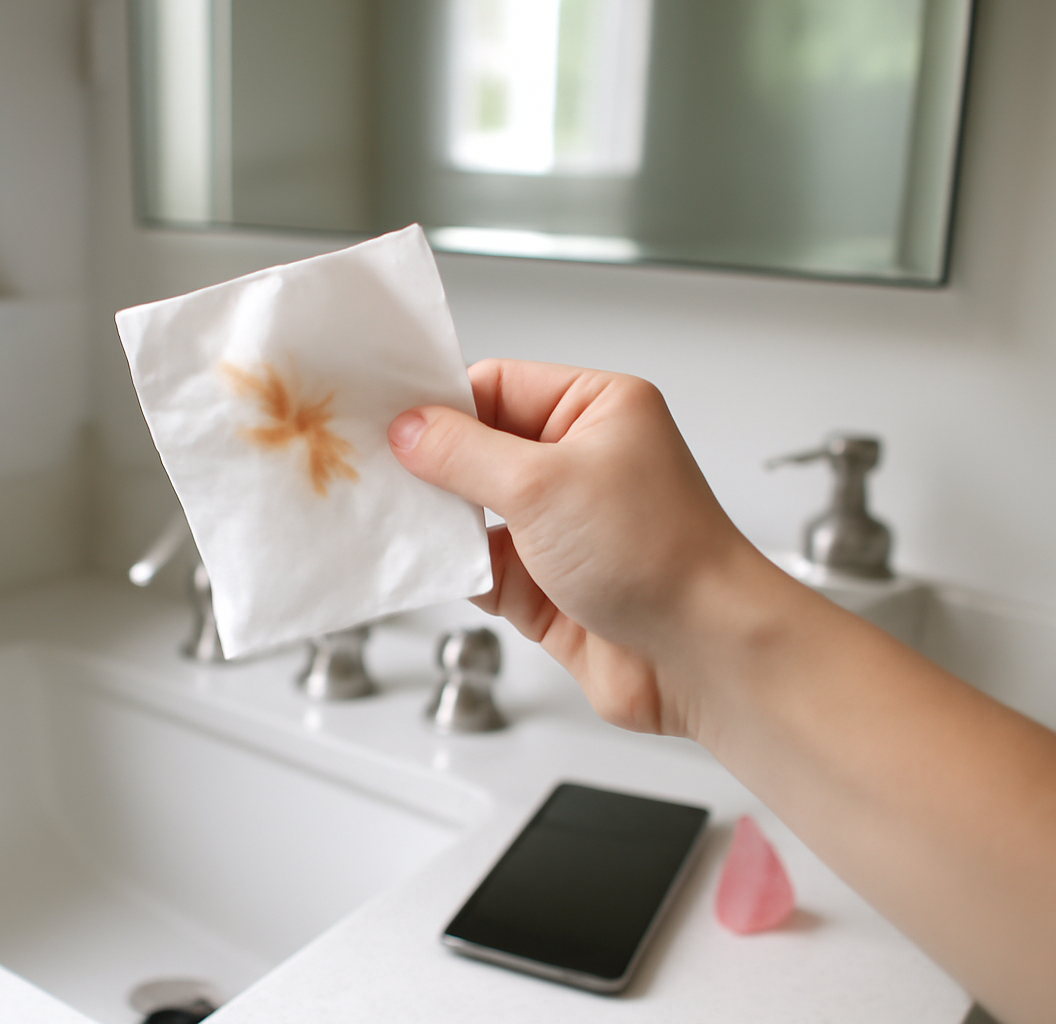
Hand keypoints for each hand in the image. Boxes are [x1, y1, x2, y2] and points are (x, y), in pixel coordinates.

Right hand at [388, 358, 759, 736]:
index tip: (388, 421)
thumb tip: (410, 430)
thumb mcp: (542, 484)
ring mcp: (563, 526)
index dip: (441, 404)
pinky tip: (431, 570)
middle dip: (433, 467)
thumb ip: (463, 453)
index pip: (496, 386)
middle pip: (478, 449)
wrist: (702, 656)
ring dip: (442, 523)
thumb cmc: (660, 555)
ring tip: (402, 523)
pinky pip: (481, 567)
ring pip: (474, 512)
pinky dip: (456, 570)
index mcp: (596, 411)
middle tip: (379, 472)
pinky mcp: (548, 584)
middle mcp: (580, 463)